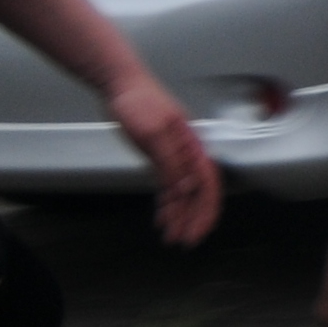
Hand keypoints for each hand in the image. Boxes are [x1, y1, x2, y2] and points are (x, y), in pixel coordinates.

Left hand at [104, 74, 223, 248]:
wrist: (120, 85)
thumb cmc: (139, 101)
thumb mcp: (153, 132)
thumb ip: (171, 161)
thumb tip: (186, 188)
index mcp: (191, 145)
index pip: (207, 184)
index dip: (206, 209)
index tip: (199, 231)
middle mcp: (185, 153)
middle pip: (197, 192)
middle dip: (194, 218)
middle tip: (186, 241)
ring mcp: (171, 155)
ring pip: (182, 192)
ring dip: (179, 215)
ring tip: (171, 237)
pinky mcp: (157, 156)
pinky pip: (167, 185)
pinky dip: (167, 203)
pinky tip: (162, 217)